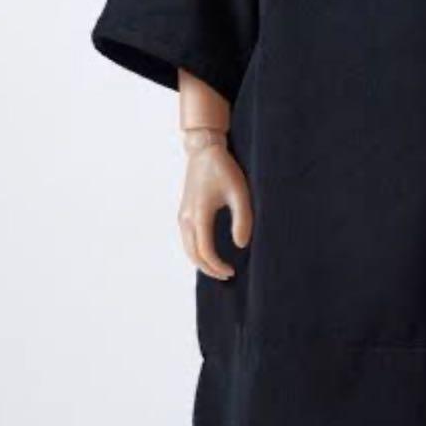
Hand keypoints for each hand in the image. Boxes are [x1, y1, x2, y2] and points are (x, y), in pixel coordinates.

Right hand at [177, 142, 252, 279]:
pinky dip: (196, 251)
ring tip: (219, 267)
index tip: (232, 271)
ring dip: (201, 261)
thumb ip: (242, 219)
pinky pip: (187, 239)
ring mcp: (182, 215)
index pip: (205, 251)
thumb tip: (240, 245)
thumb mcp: (239, 192)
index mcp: (199, 214)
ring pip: (188, 248)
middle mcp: (186, 218)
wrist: (204, 150)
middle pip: (193, 255)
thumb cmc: (224, 169)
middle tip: (227, 275)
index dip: (217, 266)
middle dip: (209, 269)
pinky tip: (210, 252)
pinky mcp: (184, 212)